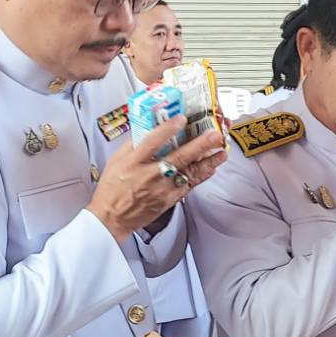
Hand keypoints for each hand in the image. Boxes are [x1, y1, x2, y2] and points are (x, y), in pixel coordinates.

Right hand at [89, 117, 226, 243]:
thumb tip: (148, 127)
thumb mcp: (115, 160)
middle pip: (178, 158)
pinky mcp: (169, 200)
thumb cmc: (113, 188)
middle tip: (214, 135)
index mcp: (134, 162)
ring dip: (208, 162)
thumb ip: (132, 144)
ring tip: (222, 151)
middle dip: (199, 145)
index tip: (181, 119)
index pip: (152, 142)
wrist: (112, 217)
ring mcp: (162, 189)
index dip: (168, 129)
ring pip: (189, 173)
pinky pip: (189, 186)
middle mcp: (150, 176)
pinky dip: (202, 176)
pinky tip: (212, 168)